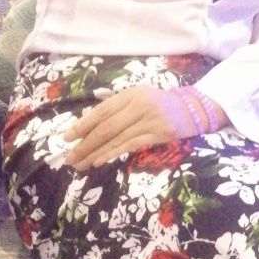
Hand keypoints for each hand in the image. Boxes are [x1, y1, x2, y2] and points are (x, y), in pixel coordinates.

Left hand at [62, 84, 199, 170]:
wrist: (192, 108)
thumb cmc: (159, 103)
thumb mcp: (138, 96)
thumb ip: (117, 106)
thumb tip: (88, 124)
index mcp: (130, 94)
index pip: (101, 111)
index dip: (82, 125)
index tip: (66, 138)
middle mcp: (138, 105)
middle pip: (106, 127)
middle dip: (85, 144)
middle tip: (70, 157)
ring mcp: (149, 120)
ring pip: (116, 139)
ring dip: (95, 153)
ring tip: (80, 164)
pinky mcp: (158, 134)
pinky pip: (131, 145)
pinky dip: (113, 153)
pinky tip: (100, 161)